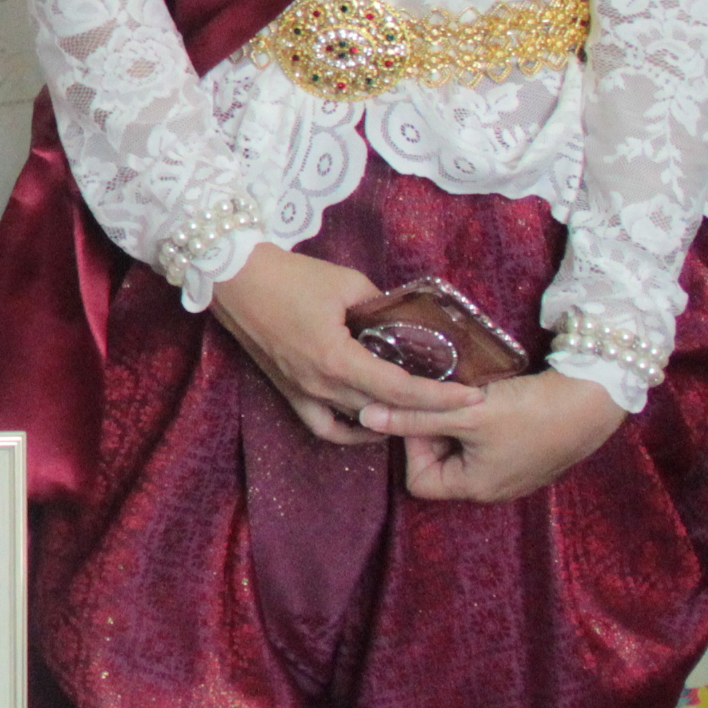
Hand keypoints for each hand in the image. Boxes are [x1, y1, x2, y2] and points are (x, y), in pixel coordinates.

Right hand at [209, 244, 476, 445]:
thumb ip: (380, 307)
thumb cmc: (289, 276)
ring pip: (358, 421)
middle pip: (385, 409)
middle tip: (456, 398)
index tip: (473, 395)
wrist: (234, 279)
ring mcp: (302, 393)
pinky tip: (371, 420)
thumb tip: (403, 320)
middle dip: (426, 407)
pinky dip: (351, 431)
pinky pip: (324, 426)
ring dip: (391, 418)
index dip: (441, 396)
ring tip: (418, 407)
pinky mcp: (288, 392)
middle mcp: (321, 385)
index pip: (401, 389)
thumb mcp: (348, 283)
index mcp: (337, 360)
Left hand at [361, 370, 627, 502]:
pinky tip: (486, 401)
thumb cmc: (530, 411)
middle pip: (440, 466)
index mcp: (474, 488)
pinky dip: (479, 425)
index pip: (418, 479)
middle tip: (440, 400)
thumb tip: (365, 416)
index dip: (412, 446)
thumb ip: (414, 417)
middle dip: (433, 431)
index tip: (421, 413)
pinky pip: (487, 447)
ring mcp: (513, 475)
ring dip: (455, 424)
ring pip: (463, 452)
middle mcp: (492, 489)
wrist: (593, 400)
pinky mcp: (527, 457)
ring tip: (462, 397)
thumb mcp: (465, 413)